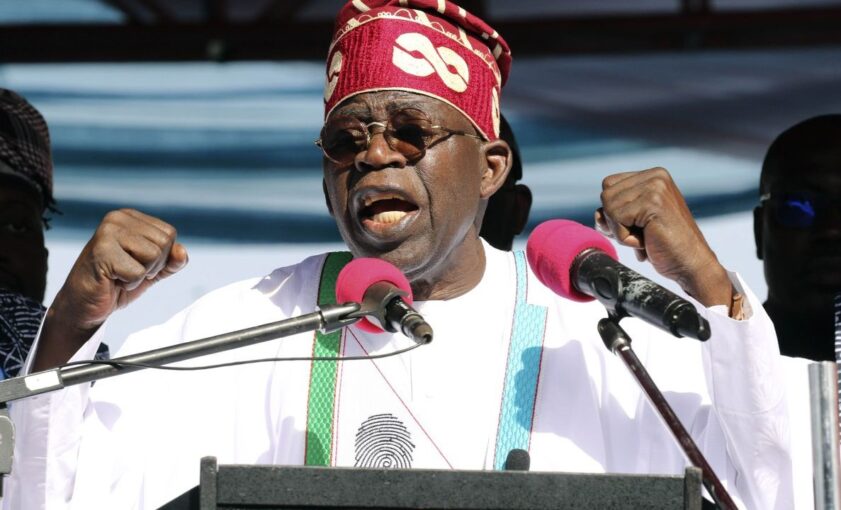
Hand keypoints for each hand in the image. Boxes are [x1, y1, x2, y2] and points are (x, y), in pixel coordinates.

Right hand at [34, 209, 187, 369]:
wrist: (84, 305)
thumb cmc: (117, 284)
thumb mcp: (152, 271)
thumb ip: (172, 261)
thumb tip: (181, 251)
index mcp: (129, 217)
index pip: (169, 233)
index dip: (161, 257)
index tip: (137, 263)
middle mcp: (117, 218)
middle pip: (164, 243)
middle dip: (152, 265)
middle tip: (127, 271)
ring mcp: (108, 232)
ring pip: (154, 255)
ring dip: (141, 274)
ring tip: (119, 274)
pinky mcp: (101, 251)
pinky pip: (138, 272)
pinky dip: (130, 283)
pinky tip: (112, 280)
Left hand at [596, 168, 731, 307]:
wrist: (691, 265)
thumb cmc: (663, 246)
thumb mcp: (633, 224)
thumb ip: (613, 213)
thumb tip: (597, 214)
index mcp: (653, 175)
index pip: (609, 185)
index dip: (614, 211)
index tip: (636, 226)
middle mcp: (655, 176)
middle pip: (606, 195)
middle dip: (617, 222)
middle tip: (644, 234)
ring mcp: (655, 187)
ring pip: (608, 208)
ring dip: (622, 232)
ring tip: (648, 237)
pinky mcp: (653, 202)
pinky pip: (616, 220)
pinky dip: (626, 239)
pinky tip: (648, 241)